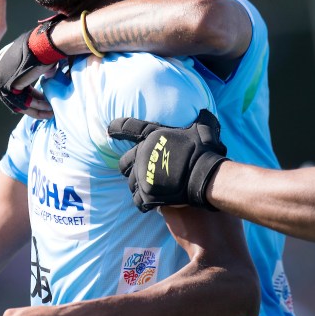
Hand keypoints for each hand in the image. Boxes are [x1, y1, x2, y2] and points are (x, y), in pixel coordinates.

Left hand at [0, 17, 65, 117]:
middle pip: (15, 96)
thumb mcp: (36, 61)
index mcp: (1, 64)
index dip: (31, 95)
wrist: (40, 45)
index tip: (44, 99)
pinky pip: (23, 102)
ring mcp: (0, 80)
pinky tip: (48, 108)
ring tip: (50, 112)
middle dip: (33, 105)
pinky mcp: (7, 87)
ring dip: (37, 109)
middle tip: (47, 110)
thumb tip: (47, 76)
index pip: (15, 87)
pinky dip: (36, 107)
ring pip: (19, 102)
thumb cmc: (41, 49)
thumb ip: (36, 71)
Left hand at [107, 109, 228, 211]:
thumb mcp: (203, 127)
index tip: (109, 129)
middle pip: (124, 163)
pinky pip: (138, 202)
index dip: (117, 127)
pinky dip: (143, 203)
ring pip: (131, 185)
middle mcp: (142, 156)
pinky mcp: (147, 195)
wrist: (204, 175)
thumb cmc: (203, 150)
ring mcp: (143, 176)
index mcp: (152, 137)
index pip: (128, 128)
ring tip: (148, 190)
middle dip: (128, 167)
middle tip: (138, 171)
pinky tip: (150, 204)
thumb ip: (200, 118)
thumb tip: (205, 111)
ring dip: (138, 187)